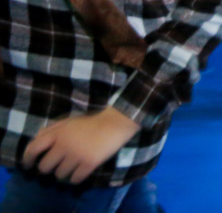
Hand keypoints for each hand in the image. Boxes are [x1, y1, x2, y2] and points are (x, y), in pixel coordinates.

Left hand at [21, 107, 139, 184]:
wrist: (115, 124)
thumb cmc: (90, 122)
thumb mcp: (68, 121)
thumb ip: (50, 130)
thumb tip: (34, 142)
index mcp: (57, 133)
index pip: (33, 149)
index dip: (27, 159)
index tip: (28, 165)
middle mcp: (64, 145)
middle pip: (45, 167)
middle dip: (49, 167)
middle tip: (57, 164)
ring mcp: (77, 155)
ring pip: (59, 175)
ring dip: (64, 172)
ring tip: (72, 165)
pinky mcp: (89, 163)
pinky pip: (75, 179)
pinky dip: (76, 178)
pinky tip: (81, 171)